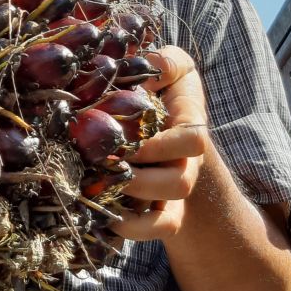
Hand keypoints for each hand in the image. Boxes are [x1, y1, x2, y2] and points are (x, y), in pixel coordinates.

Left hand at [111, 45, 208, 240]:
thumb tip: (153, 63)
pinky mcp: (157, 209)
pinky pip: (155, 229)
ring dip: (131, 203)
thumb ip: (166, 61)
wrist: (160, 118)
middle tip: (103, 165)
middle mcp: (186, 163)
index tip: (126, 137)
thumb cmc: (162, 86)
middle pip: (180, 183)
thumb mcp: (170, 66)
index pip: (194, 141)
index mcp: (192, 126)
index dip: (162, 144)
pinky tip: (102, 217)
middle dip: (139, 178)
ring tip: (97, 188)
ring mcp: (172, 190)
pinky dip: (131, 229)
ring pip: (166, 213)